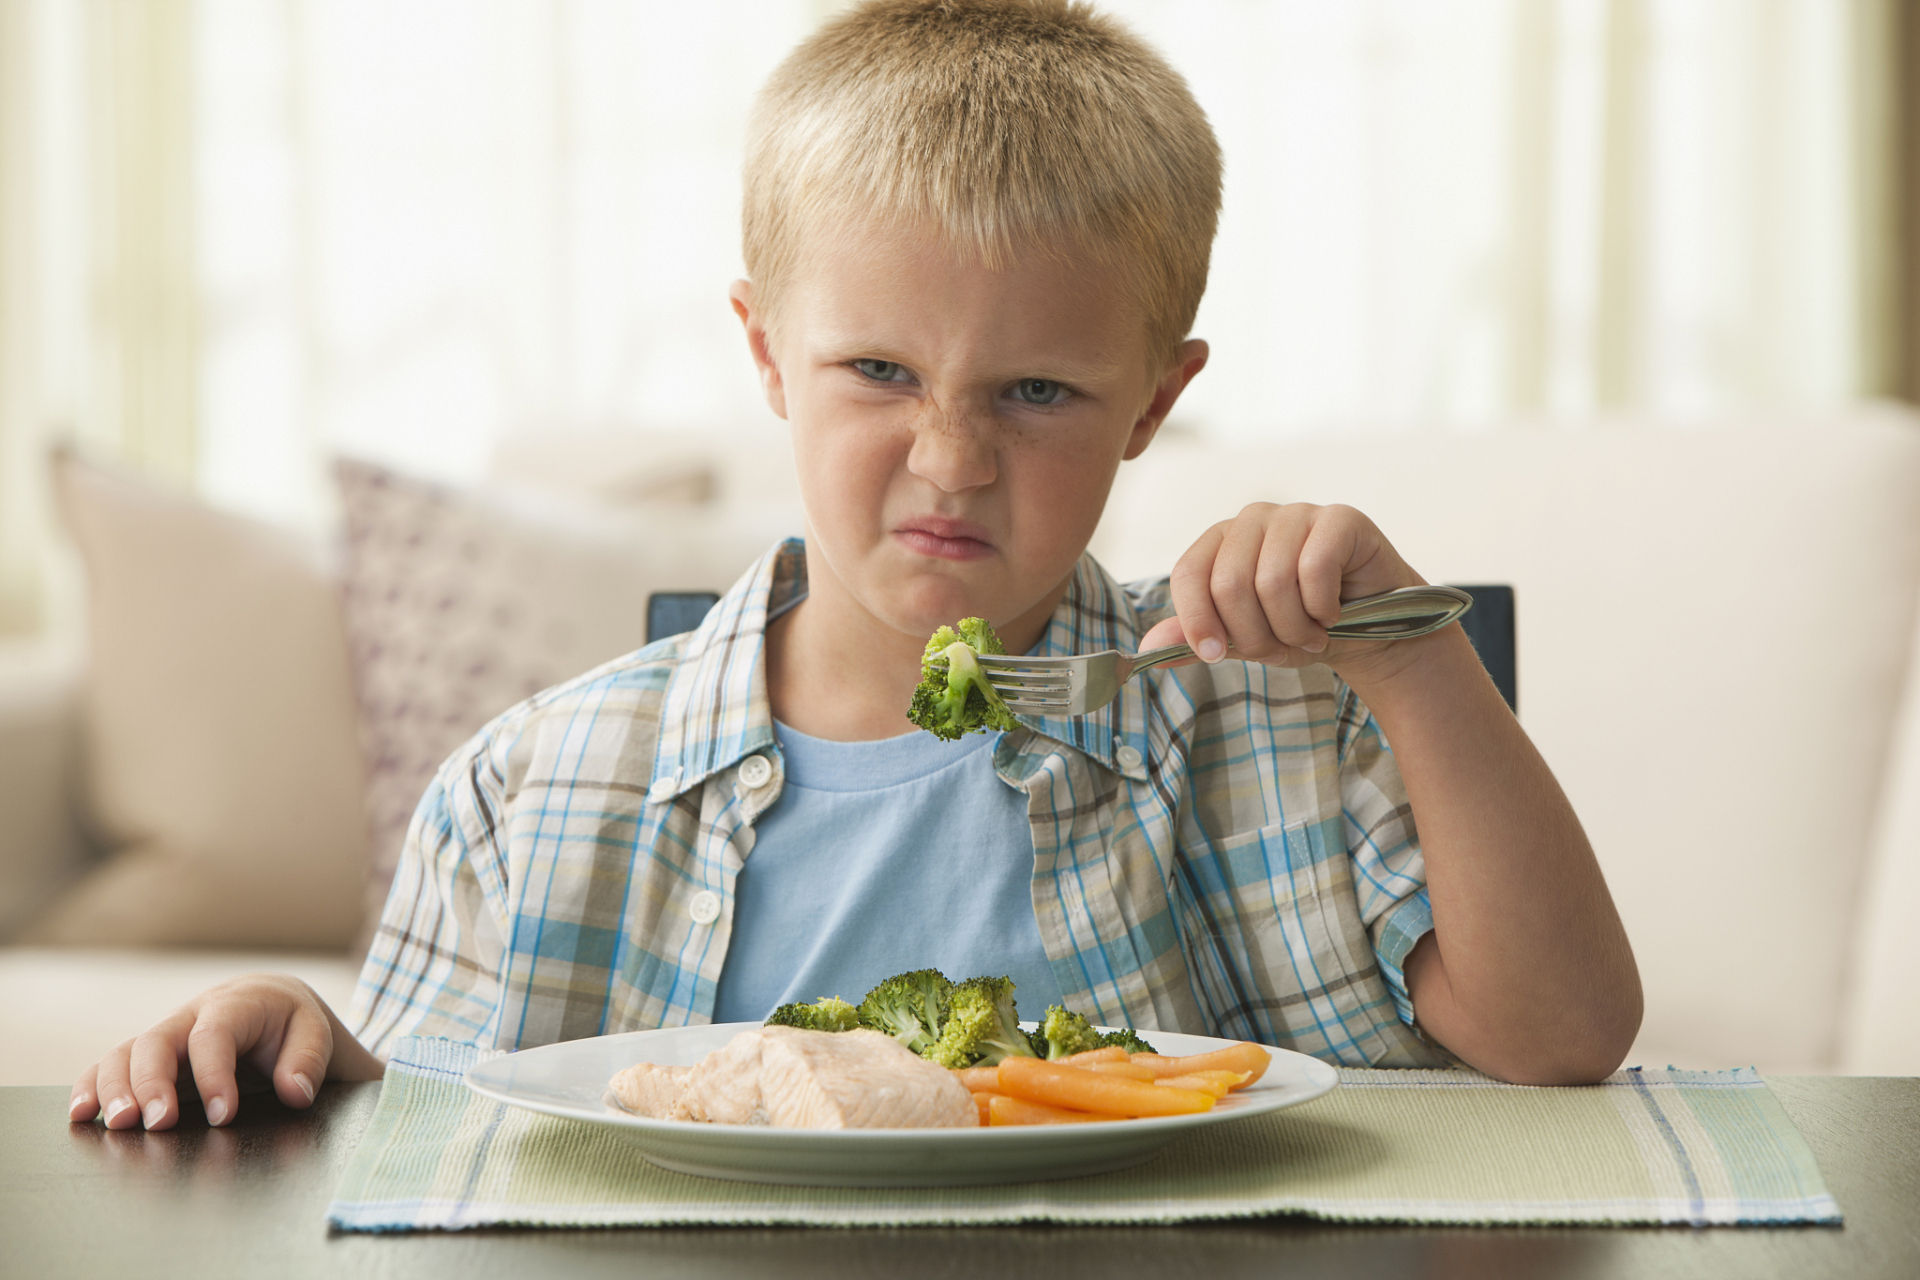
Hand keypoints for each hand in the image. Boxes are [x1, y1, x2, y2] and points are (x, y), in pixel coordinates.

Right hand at [68, 973, 383, 1130]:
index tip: (223, 1115)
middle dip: (153, 1084)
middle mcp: (190, 1017)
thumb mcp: (314, 1032)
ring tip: (118, 1125)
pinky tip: (82, 1114)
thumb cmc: (291, 1023)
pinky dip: (90, 1087)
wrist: (271, 1007)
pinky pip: (109, 1066)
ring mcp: (164, 1037)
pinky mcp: (147, 1058)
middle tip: (158, 1123)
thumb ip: (309, 1060)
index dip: (214, 1076)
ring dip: (114, 1089)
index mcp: (235, 1004)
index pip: (215, 1035)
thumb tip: (294, 1091)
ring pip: (124, 1053)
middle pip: (157, 1042)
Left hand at [1137, 502, 1426, 684]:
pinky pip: (1314, 567)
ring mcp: (1297, 513)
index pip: (1189, 573)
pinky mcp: (1340, 518)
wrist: (1371, 631)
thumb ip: (1196, 639)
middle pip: (1229, 583)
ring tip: (1311, 635)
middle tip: (1283, 647)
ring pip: (1272, 580)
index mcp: (1221, 542)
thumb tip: (1148, 649)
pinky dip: (1322, 607)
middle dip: (1256, 634)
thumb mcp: (1242, 641)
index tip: (1216, 654)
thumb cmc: (1301, 629)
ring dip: (1294, 627)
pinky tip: (1334, 613)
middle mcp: (1254, 519)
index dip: (1197, 620)